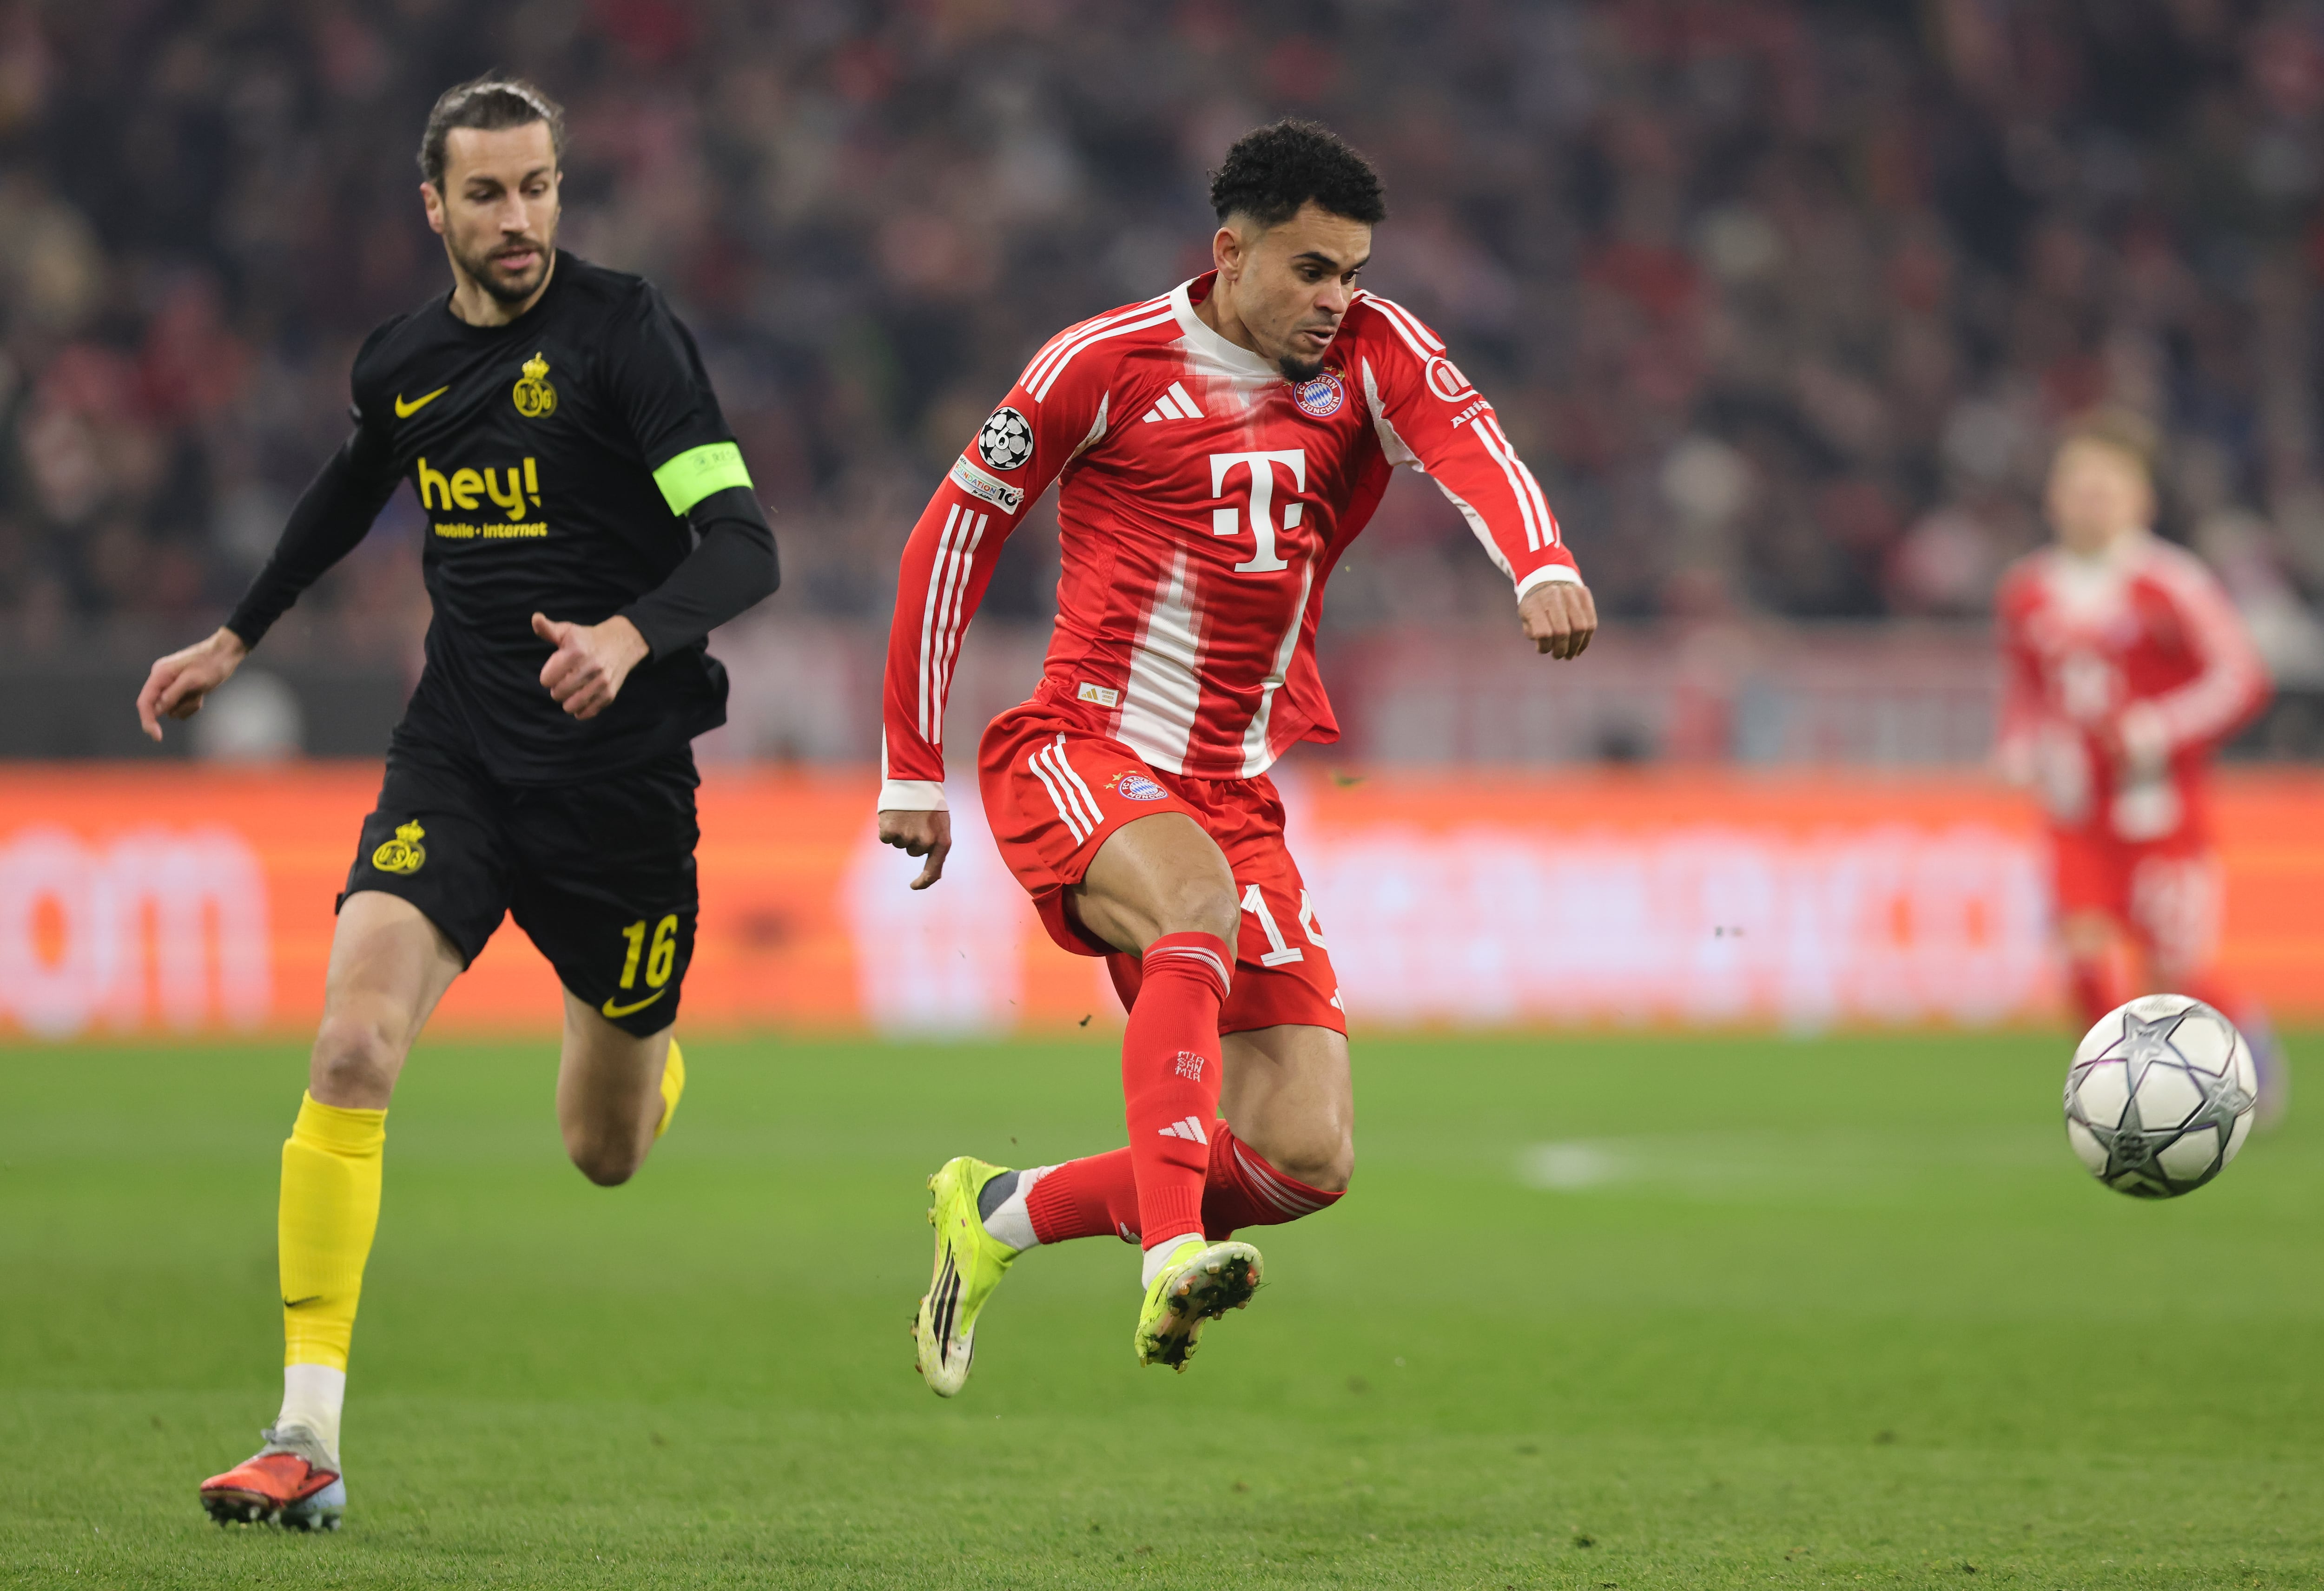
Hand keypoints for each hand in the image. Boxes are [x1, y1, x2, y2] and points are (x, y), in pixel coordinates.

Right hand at [136, 628, 248, 740]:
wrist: (225, 654)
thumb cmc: (211, 665)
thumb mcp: (193, 680)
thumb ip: (174, 694)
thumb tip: (157, 710)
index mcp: (159, 675)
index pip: (145, 702)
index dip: (148, 721)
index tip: (157, 737)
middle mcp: (161, 680)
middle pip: (157, 707)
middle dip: (178, 707)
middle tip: (196, 697)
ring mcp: (170, 685)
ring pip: (172, 709)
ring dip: (187, 706)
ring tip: (201, 691)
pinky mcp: (180, 689)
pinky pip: (181, 707)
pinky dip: (192, 704)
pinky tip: (202, 693)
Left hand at [533, 613, 649, 719]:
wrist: (622, 643)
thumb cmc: (588, 638)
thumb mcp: (568, 631)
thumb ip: (548, 629)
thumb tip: (536, 618)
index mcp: (576, 651)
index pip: (546, 679)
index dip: (548, 675)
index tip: (556, 670)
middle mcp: (590, 667)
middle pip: (557, 693)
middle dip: (557, 689)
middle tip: (564, 681)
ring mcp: (601, 682)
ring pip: (571, 706)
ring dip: (567, 701)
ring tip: (572, 691)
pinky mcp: (609, 694)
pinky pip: (587, 713)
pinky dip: (581, 710)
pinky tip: (581, 700)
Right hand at [878, 808, 951, 890]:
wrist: (915, 781)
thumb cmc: (929, 805)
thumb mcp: (941, 826)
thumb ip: (937, 848)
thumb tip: (933, 877)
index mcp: (942, 842)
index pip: (933, 872)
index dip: (923, 882)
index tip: (914, 886)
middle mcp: (925, 843)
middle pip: (913, 852)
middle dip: (913, 839)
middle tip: (916, 820)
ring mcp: (907, 838)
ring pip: (899, 844)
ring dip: (900, 831)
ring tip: (907, 814)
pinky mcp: (890, 831)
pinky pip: (886, 838)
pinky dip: (887, 828)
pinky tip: (895, 815)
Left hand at [1519, 579, 1596, 658]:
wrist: (1545, 576)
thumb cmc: (1534, 603)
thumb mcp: (1525, 616)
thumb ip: (1533, 632)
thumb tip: (1547, 646)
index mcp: (1534, 603)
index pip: (1543, 633)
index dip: (1545, 647)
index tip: (1544, 650)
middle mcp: (1553, 596)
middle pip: (1563, 631)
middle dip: (1562, 649)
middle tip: (1559, 656)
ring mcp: (1570, 593)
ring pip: (1581, 627)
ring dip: (1577, 646)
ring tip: (1571, 654)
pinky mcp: (1584, 594)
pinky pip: (1591, 621)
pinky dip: (1587, 638)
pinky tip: (1580, 646)